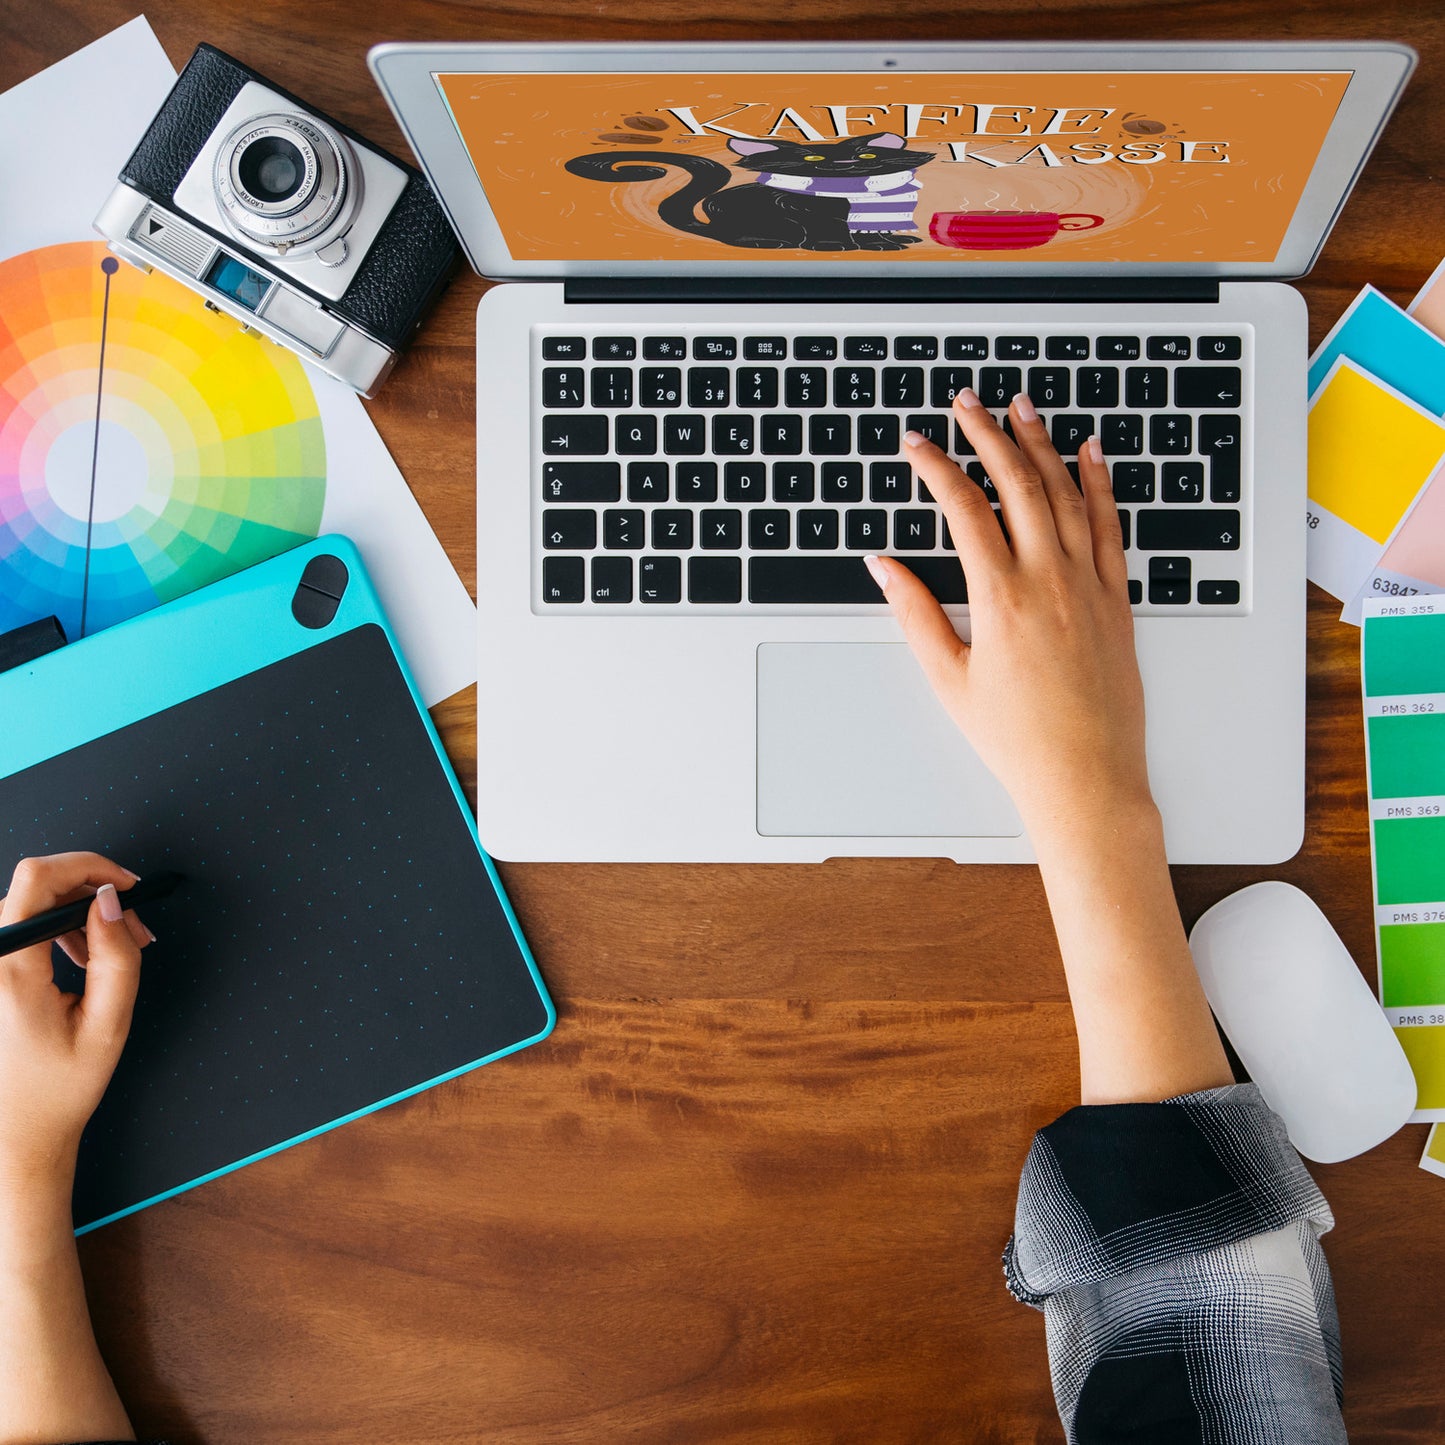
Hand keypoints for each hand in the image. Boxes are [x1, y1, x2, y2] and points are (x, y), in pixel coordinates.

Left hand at [0, 853, 151, 1195]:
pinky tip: (83, 957)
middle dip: (93, 893)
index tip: (127, 886)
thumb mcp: (108, 1025)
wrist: (14, 1132)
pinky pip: (19, 927)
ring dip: (78, 913)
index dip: (88, 866)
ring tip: (115, 949)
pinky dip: (58, 928)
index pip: (38, 879)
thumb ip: (116, 958)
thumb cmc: (60, 1088)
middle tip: (135, 929)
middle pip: (35, 886)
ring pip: (29, 904)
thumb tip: (112, 900)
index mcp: (11, 974)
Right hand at [866, 388, 1149, 843]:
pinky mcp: (1117, 600)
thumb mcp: (949, 679)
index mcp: (1000, 597)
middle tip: (967, 403)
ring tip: (1021, 408)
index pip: (963, 509)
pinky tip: (1089, 453)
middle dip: (987, 434)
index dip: (936, 468)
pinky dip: (1099, 483)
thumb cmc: (1015, 739)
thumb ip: (914, 614)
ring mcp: (1089, 585)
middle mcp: (1049, 580)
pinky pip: (1109, 526)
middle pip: (1016, 484)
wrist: (1086, 777)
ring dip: (1041, 444)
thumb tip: (884, 566)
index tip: (916, 444)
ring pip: (1065, 493)